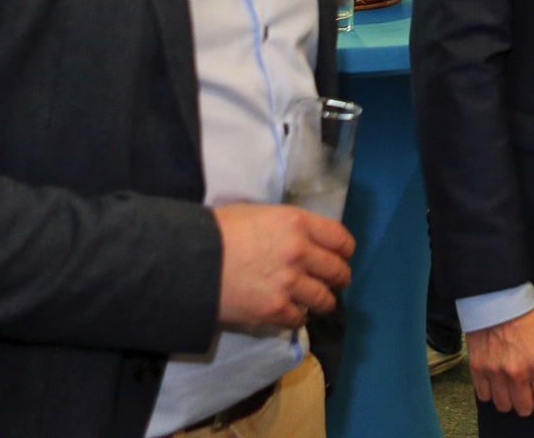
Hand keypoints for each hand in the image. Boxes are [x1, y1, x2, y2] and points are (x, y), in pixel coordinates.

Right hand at [213, 203, 354, 330]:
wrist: (189, 260)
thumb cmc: (218, 230)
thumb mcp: (258, 214)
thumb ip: (285, 226)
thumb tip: (295, 235)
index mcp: (297, 222)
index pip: (340, 238)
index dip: (345, 250)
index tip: (342, 256)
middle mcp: (300, 252)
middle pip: (337, 270)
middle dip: (339, 278)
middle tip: (336, 282)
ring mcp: (289, 283)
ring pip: (324, 299)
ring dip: (323, 301)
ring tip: (318, 303)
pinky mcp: (274, 310)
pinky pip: (299, 319)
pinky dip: (298, 318)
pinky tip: (292, 314)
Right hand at [467, 305, 533, 415]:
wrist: (498, 298)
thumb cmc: (528, 316)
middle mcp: (517, 373)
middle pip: (525, 409)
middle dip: (529, 401)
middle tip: (527, 388)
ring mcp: (495, 373)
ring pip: (504, 407)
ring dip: (509, 399)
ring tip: (511, 386)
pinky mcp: (477, 369)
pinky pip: (484, 397)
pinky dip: (490, 392)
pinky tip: (496, 381)